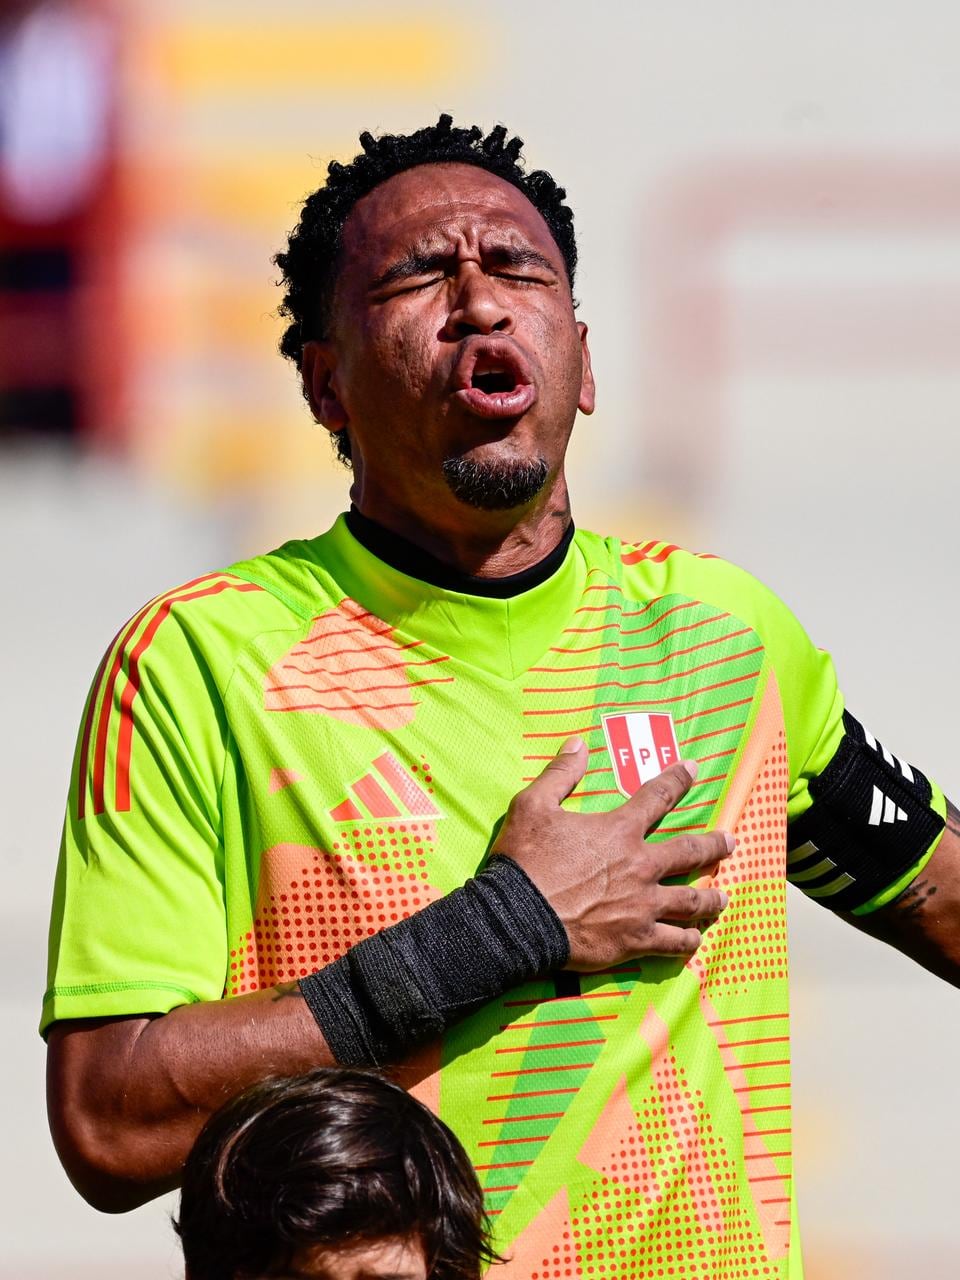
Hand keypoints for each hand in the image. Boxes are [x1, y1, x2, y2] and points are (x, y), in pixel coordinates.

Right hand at [492, 737, 733, 969]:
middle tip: (731, 842)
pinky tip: (696, 940)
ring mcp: (642, 906)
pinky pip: (673, 942)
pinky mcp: (635, 940)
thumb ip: (560, 773)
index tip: (694, 769)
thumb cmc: (526, 861)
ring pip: (691, 901)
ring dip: (711, 899)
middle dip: (714, 845)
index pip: (657, 797)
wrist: (517, 917)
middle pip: (690, 853)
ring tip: (724, 898)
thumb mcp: (533, 805)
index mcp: (619, 831)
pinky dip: (688, 941)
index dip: (677, 780)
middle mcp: (640, 867)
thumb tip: (578, 743)